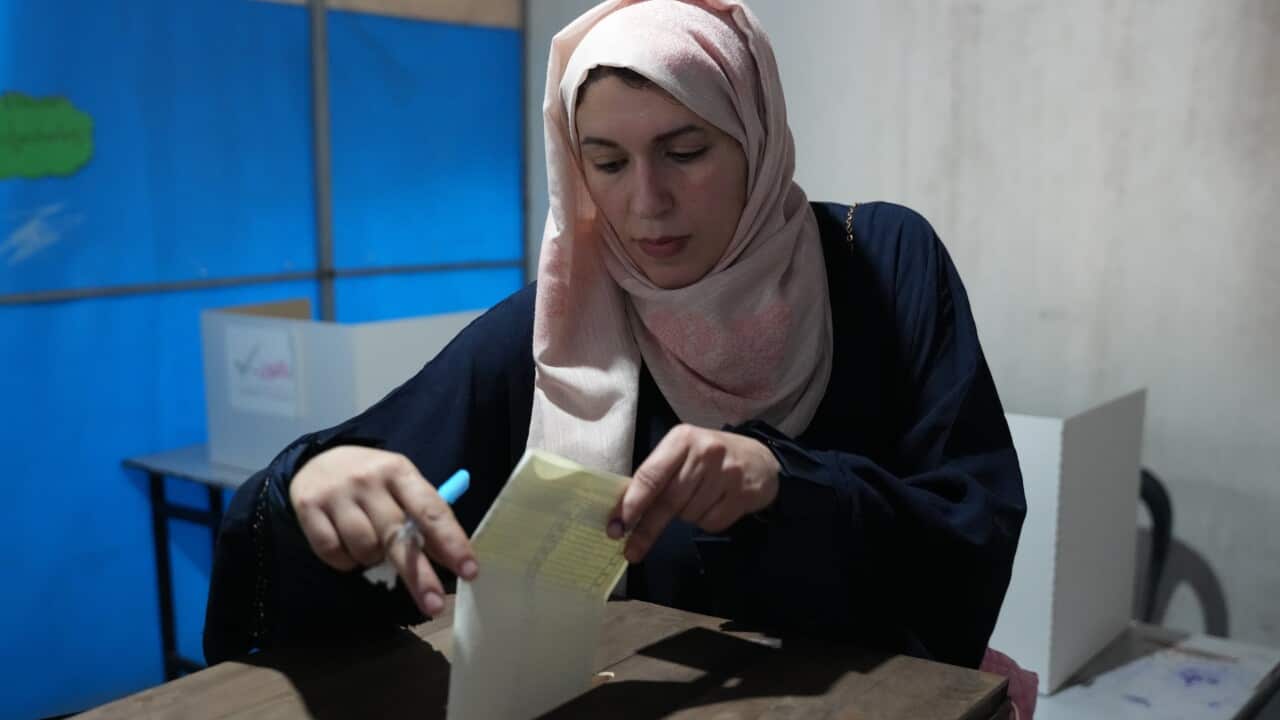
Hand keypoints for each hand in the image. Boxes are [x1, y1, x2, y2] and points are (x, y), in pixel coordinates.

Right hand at [289, 445, 476, 615]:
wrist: (318, 461)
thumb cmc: (373, 482)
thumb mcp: (401, 485)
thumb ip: (422, 514)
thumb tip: (450, 558)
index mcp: (401, 471)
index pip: (431, 510)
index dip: (452, 542)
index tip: (469, 571)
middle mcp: (369, 480)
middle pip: (398, 536)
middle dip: (419, 575)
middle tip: (434, 605)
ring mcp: (337, 494)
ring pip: (364, 548)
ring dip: (373, 560)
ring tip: (372, 547)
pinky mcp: (308, 508)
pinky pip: (333, 552)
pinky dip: (345, 561)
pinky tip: (347, 547)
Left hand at [607, 424, 780, 562]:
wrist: (761, 459)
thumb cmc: (710, 457)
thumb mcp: (682, 453)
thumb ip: (657, 474)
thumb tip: (624, 511)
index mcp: (682, 439)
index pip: (651, 475)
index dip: (632, 503)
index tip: (618, 524)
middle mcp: (705, 453)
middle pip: (668, 501)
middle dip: (646, 529)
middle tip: (630, 550)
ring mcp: (727, 474)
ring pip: (689, 515)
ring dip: (684, 517)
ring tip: (696, 500)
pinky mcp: (743, 495)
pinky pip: (711, 523)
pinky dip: (706, 521)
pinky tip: (714, 505)